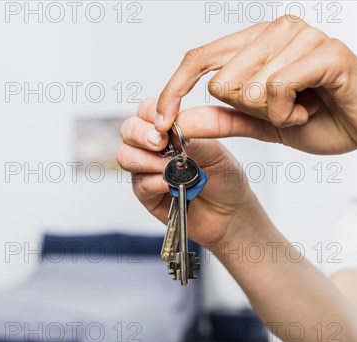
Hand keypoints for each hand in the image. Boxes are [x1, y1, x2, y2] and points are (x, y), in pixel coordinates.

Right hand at [117, 98, 264, 246]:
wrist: (230, 214)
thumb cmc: (226, 179)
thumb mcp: (217, 154)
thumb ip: (195, 140)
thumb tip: (173, 130)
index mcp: (170, 130)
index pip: (147, 111)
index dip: (151, 114)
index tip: (165, 127)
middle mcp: (153, 148)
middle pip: (128, 130)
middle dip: (140, 134)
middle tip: (159, 143)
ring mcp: (147, 170)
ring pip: (126, 156)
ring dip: (145, 159)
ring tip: (169, 168)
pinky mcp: (146, 194)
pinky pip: (139, 183)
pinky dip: (154, 182)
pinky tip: (170, 185)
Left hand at [154, 16, 356, 155]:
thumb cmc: (322, 119)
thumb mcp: (261, 125)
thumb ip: (223, 120)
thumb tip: (181, 120)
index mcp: (256, 43)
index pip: (198, 58)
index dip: (175, 90)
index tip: (161, 122)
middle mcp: (275, 31)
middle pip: (220, 81)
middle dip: (247, 110)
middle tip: (281, 109)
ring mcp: (300, 36)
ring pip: (247, 87)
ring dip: (273, 113)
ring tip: (301, 106)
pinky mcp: (324, 50)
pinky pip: (277, 88)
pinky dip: (289, 111)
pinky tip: (310, 107)